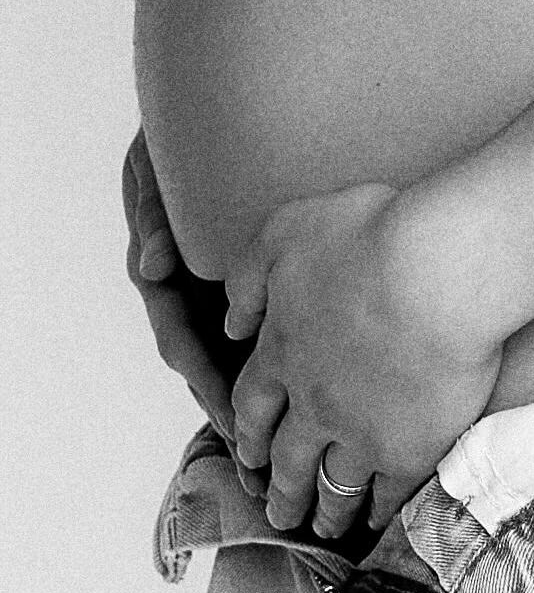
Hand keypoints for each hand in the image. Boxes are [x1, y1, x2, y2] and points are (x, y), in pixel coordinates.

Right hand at [122, 129, 263, 489]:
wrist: (218, 131)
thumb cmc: (184, 156)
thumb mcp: (161, 180)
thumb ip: (156, 218)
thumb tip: (153, 264)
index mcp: (174, 282)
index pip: (184, 343)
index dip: (208, 382)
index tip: (231, 418)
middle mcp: (200, 298)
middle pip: (215, 368)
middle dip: (239, 414)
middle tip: (264, 461)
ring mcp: (230, 298)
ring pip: (246, 359)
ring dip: (264, 405)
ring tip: (289, 453)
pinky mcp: (266, 291)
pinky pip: (277, 333)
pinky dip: (293, 367)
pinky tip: (320, 399)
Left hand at [224, 178, 506, 537]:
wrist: (436, 273)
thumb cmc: (368, 238)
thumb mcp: (286, 233)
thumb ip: (249, 277)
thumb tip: (229, 323)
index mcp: (282, 351)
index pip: (253, 403)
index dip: (250, 431)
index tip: (248, 453)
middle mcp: (312, 402)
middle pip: (288, 457)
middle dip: (280, 487)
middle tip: (278, 510)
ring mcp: (361, 433)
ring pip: (332, 485)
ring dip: (325, 510)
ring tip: (323, 528)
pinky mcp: (410, 450)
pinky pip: (388, 495)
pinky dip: (379, 513)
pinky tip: (378, 521)